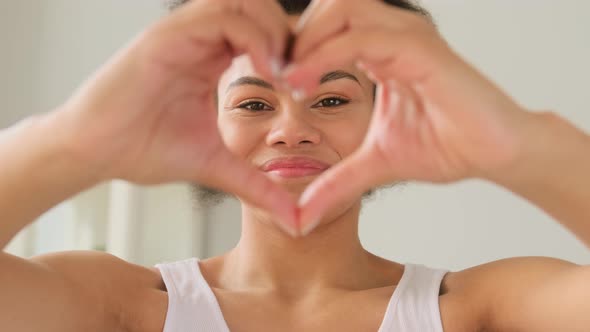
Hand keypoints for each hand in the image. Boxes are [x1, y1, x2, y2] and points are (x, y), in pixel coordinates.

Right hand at [54, 0, 297, 232]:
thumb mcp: (216, 167)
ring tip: (284, 76)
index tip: (307, 88)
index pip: (265, 32)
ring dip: (275, 33)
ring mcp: (183, 33)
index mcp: (211, 58)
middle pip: (261, 7)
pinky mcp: (166, 35)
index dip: (294, 52)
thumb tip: (295, 221)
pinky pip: (221, 16)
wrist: (93, 153)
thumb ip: (256, 185)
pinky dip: (253, 38)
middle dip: (291, 36)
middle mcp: (200, 38)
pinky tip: (266, 74)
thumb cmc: (143, 151)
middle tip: (301, 77)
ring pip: (245, 2)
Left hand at [283, 0, 532, 233]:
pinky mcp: (421, 49)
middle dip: (294, 36)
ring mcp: (407, 37)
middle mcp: (392, 34)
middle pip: (328, 5)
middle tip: (272, 72)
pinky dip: (325, 56)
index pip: (325, 27)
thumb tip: (302, 217)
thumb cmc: (445, 146)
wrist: (495, 152)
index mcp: (381, 49)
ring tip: (285, 79)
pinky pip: (362, 38)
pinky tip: (303, 84)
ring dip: (306, 41)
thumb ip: (338, 183)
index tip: (268, 78)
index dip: (293, 48)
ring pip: (341, 9)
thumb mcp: (375, 164)